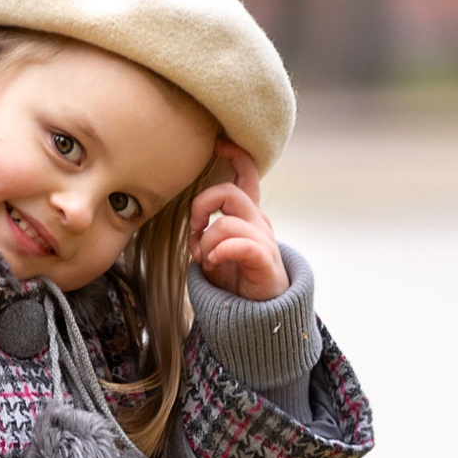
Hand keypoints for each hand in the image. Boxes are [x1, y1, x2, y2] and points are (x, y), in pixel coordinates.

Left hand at [188, 144, 286, 301]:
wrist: (259, 312)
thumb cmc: (236, 277)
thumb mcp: (215, 248)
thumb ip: (206, 230)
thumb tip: (193, 226)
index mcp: (248, 214)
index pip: (247, 175)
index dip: (235, 155)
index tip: (219, 144)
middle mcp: (258, 221)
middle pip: (227, 193)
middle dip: (201, 208)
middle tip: (194, 232)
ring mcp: (264, 240)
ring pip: (226, 223)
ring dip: (206, 243)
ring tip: (205, 260)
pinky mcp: (264, 260)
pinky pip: (239, 244)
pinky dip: (219, 252)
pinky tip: (213, 263)